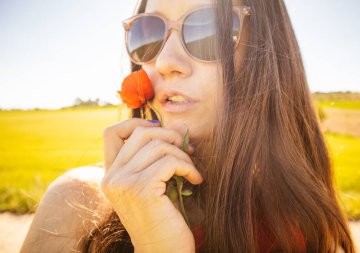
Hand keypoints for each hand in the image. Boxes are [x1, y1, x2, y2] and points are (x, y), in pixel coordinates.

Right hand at [101, 118, 202, 252]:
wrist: (163, 252)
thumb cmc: (162, 218)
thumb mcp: (151, 184)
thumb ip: (151, 158)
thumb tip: (173, 127)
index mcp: (110, 175)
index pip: (112, 133)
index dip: (137, 124)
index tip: (161, 132)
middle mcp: (111, 177)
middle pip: (140, 133)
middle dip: (169, 136)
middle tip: (187, 149)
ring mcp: (124, 183)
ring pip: (158, 146)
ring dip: (183, 155)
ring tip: (191, 170)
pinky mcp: (141, 190)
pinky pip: (170, 162)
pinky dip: (189, 167)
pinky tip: (196, 180)